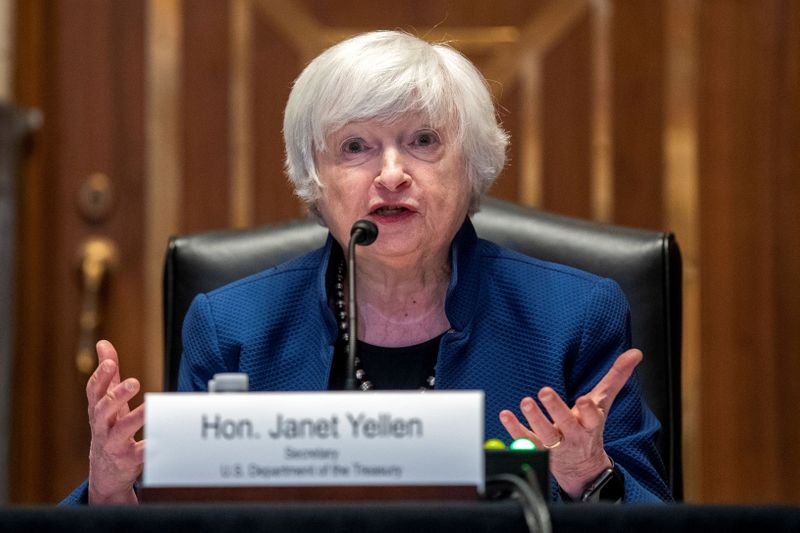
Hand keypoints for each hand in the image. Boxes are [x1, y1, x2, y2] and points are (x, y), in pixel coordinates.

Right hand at [86, 340, 144, 503]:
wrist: (106, 472)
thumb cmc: (109, 428)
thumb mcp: (106, 402)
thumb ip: (108, 374)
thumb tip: (103, 344)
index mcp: (98, 410)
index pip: (94, 391)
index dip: (101, 376)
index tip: (111, 362)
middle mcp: (102, 426)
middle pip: (103, 410)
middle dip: (117, 396)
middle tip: (134, 382)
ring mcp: (113, 444)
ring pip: (122, 430)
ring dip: (136, 418)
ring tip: (150, 407)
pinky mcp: (128, 460)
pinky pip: (139, 454)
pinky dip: (149, 448)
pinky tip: (161, 439)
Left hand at [499, 348, 641, 498]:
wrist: (583, 466)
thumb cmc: (590, 425)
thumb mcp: (604, 402)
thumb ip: (616, 377)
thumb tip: (635, 352)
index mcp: (591, 424)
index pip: (593, 418)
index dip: (588, 410)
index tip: (584, 400)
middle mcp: (575, 435)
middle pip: (566, 424)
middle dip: (556, 409)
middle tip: (544, 391)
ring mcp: (556, 445)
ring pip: (545, 435)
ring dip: (534, 418)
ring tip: (526, 402)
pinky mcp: (539, 451)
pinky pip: (525, 441)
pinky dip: (514, 428)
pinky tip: (505, 415)